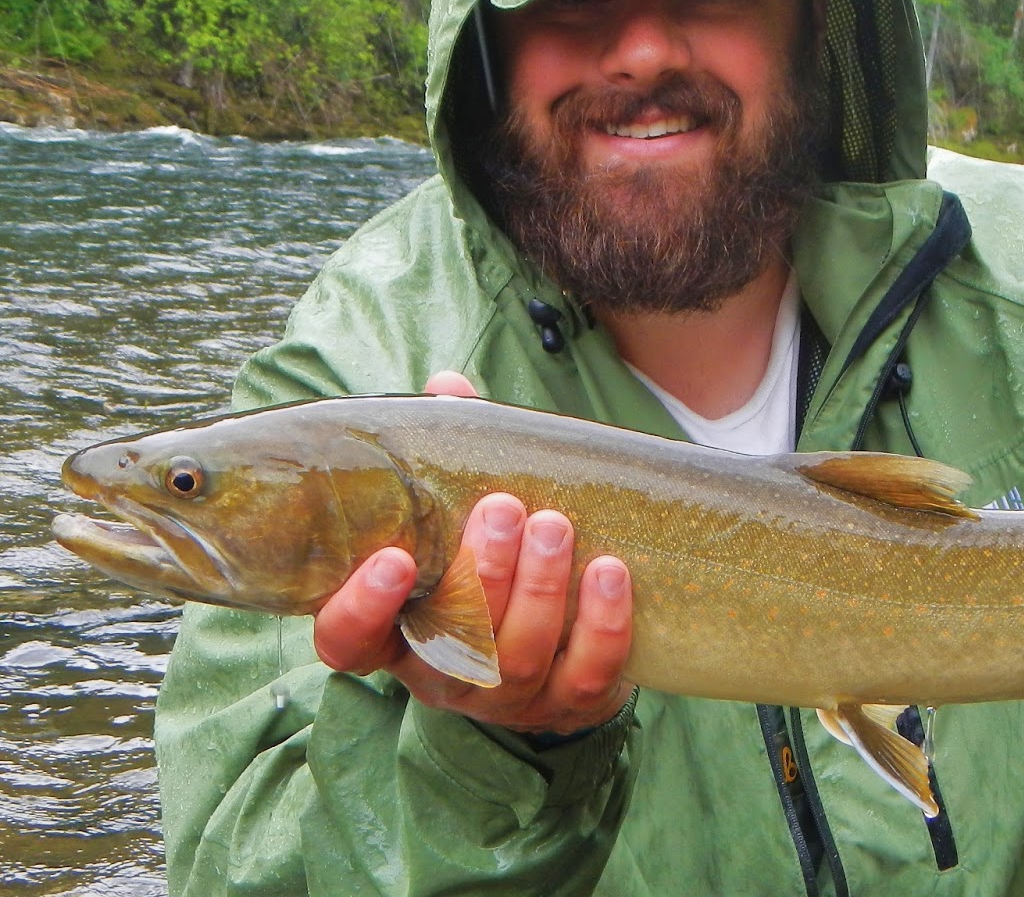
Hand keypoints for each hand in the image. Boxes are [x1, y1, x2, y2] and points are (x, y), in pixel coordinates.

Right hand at [311, 371, 634, 735]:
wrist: (565, 639)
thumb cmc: (495, 560)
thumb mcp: (460, 513)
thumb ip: (450, 455)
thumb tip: (448, 386)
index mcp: (398, 632)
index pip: (348, 643)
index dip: (360, 610)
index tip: (393, 558)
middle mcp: (444, 674)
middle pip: (452, 643)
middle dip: (481, 572)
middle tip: (503, 507)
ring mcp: (508, 698)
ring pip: (517, 659)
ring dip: (539, 588)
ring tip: (555, 525)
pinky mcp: (571, 704)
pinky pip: (587, 676)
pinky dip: (601, 624)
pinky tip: (609, 571)